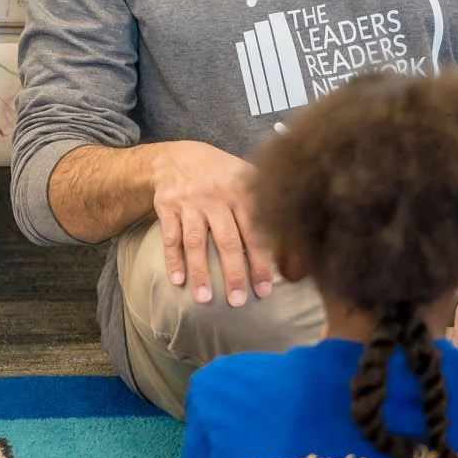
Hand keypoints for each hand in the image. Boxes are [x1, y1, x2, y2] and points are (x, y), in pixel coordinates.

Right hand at [149, 141, 274, 308]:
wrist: (176, 155)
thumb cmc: (219, 174)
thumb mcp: (245, 177)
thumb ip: (265, 205)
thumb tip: (290, 243)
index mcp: (241, 190)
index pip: (255, 232)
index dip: (261, 262)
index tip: (264, 289)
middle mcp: (216, 196)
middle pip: (227, 240)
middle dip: (233, 273)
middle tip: (238, 302)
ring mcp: (190, 202)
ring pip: (196, 241)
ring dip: (200, 272)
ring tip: (204, 299)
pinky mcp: (167, 206)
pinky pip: (170, 237)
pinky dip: (173, 259)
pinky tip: (177, 281)